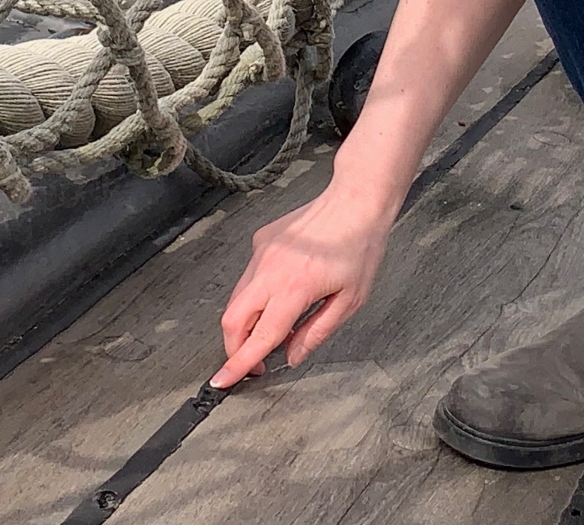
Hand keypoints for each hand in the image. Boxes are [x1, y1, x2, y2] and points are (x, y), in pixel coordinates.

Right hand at [211, 182, 395, 387]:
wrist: (355, 201)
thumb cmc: (360, 247)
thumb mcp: (351, 300)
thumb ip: (317, 331)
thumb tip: (293, 355)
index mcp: (295, 288)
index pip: (260, 336)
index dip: (239, 364)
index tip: (222, 381)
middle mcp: (270, 270)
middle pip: (233, 319)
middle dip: (235, 347)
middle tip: (254, 362)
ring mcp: (261, 252)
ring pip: (237, 298)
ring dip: (246, 321)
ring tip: (275, 327)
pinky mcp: (260, 240)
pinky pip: (248, 276)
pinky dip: (256, 294)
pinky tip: (281, 292)